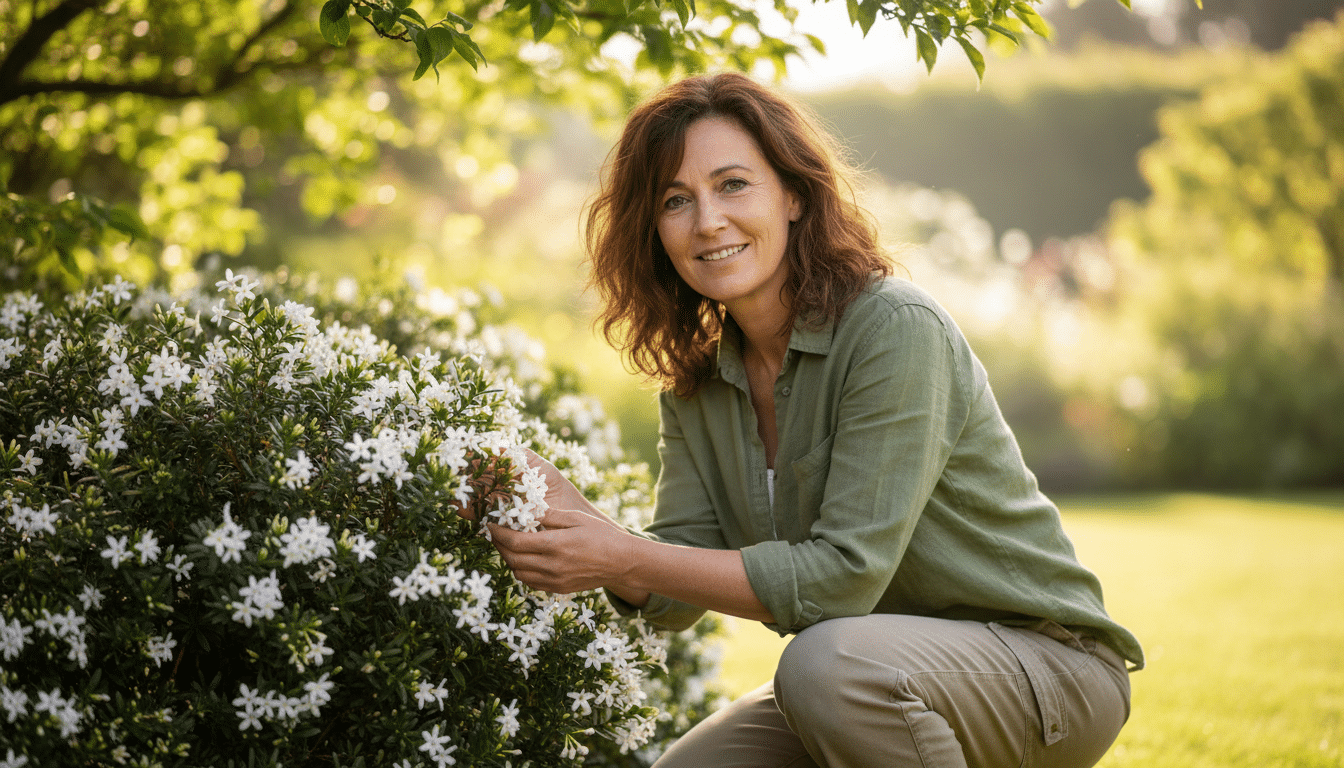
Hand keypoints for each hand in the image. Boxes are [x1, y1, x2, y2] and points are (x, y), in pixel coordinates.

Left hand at [488, 506, 633, 594]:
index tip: (490, 524)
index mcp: (555, 545)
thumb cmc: (602, 535)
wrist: (622, 563)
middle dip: (498, 545)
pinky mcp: (558, 589)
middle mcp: (552, 566)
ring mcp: (555, 580)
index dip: (497, 533)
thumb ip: (549, 516)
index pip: (514, 541)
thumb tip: (526, 511)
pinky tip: (524, 559)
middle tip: (495, 533)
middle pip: (511, 558)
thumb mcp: (576, 518)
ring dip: (508, 559)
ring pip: (518, 573)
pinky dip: (521, 571)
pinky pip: (530, 583)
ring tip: (508, 545)